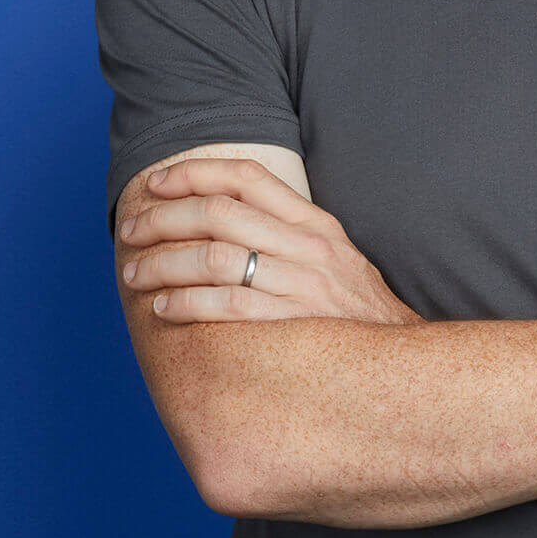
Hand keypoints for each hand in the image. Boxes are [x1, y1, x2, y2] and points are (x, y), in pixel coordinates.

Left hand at [117, 157, 422, 325]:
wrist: (405, 364)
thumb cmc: (357, 315)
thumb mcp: (335, 260)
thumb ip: (290, 236)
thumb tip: (226, 221)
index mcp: (316, 224)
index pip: (248, 177)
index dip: (195, 173)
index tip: (157, 184)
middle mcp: (310, 246)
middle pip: (219, 214)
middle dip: (163, 219)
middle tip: (131, 233)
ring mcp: (305, 284)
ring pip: (215, 257)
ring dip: (163, 264)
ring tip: (136, 275)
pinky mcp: (296, 322)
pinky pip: (228, 304)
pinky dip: (186, 303)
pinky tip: (163, 308)